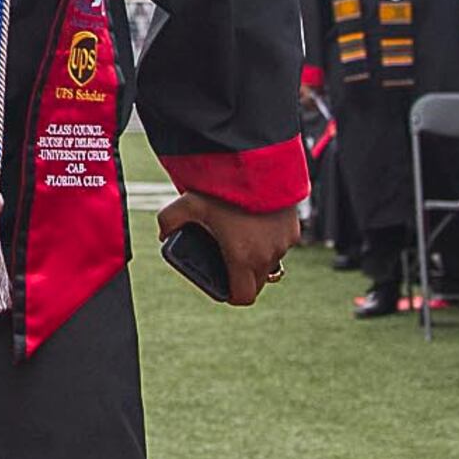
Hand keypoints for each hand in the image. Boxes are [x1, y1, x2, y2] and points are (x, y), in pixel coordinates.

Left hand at [159, 192, 300, 308]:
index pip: (243, 296)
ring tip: (243, 241)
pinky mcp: (295, 229)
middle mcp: (267, 254)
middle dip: (244, 278)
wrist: (259, 161)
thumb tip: (164, 235)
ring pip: (270, 262)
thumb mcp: (188, 203)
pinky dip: (271, 241)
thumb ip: (168, 221)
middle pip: (258, 283)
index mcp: (243, 257)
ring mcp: (284, 243)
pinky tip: (258, 226)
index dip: (231, 296)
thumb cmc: (225, 186)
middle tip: (228, 263)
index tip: (224, 288)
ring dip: (258, 258)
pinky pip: (282, 244)